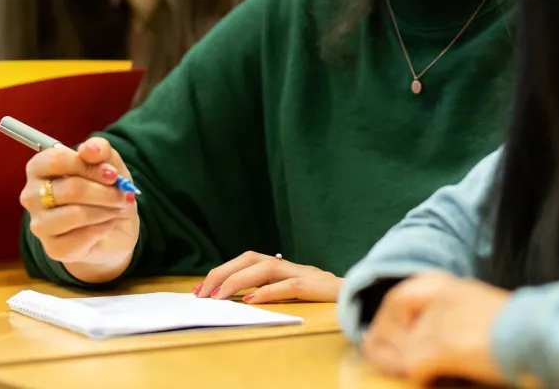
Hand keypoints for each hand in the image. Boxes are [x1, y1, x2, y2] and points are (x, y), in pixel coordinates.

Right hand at [21, 137, 138, 283]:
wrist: (113, 228)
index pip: (56, 160)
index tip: (113, 174)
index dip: (89, 166)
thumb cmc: (104, 189)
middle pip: (70, 189)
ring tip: (117, 209)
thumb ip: (100, 150)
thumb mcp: (109, 163)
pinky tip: (107, 225)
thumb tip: (89, 149)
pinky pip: (81, 238)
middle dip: (105, 192)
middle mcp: (32, 195)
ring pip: (75, 214)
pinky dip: (103, 229)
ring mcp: (39, 224)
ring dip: (105, 211)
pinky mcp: (52, 248)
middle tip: (124, 195)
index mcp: (40, 167)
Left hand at [196, 251, 340, 303]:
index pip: (247, 260)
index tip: (200, 289)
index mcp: (282, 266)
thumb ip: (270, 289)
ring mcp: (303, 273)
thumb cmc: (323, 296)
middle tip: (202, 293)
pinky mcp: (315, 287)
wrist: (358, 295)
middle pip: (252, 258)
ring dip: (239, 281)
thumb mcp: (292, 292)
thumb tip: (239, 297)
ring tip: (219, 295)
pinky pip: (290, 286)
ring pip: (267, 269)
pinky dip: (269, 292)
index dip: (222, 270)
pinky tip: (253, 300)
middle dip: (223, 272)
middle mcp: (290, 265)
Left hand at [362, 271, 509, 385]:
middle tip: (386, 361)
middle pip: (392, 313)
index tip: (380, 338)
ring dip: (405, 364)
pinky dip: (421, 378)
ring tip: (417, 373)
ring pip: (402, 347)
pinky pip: (413, 366)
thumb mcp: (476, 310)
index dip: (386, 319)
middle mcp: (439, 295)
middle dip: (382, 339)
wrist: (539, 335)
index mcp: (449, 285)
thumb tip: (421, 341)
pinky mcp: (441, 344)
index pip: (400, 295)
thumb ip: (449, 316)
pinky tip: (435, 381)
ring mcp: (439, 318)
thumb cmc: (519, 330)